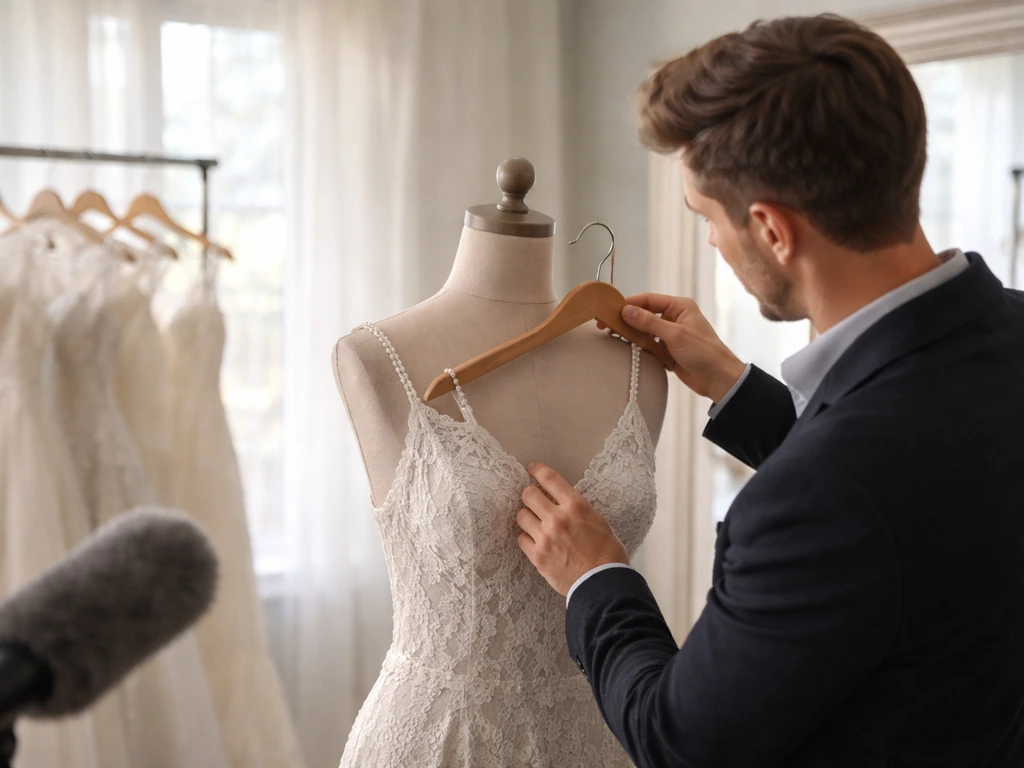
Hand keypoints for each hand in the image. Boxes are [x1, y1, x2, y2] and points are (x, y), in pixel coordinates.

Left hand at [515, 462, 628, 596]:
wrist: (603, 583)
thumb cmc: (607, 553)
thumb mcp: (598, 520)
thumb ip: (577, 509)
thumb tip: (562, 502)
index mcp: (576, 506)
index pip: (549, 479)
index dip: (537, 470)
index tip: (532, 469)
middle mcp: (557, 518)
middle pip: (528, 495)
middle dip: (530, 495)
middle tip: (533, 500)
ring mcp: (545, 537)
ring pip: (521, 516)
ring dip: (527, 516)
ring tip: (535, 522)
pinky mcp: (537, 556)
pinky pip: (521, 539)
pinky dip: (526, 538)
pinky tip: (535, 540)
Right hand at [598, 293, 745, 401]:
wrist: (719, 379)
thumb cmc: (704, 352)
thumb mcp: (675, 335)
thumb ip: (649, 322)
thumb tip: (626, 311)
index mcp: (679, 307)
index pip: (648, 300)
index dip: (629, 304)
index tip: (610, 310)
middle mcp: (674, 318)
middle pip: (644, 315)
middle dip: (627, 321)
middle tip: (606, 326)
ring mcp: (670, 335)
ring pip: (644, 332)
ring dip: (632, 335)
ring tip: (614, 338)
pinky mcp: (667, 352)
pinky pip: (648, 346)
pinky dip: (639, 348)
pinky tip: (628, 350)